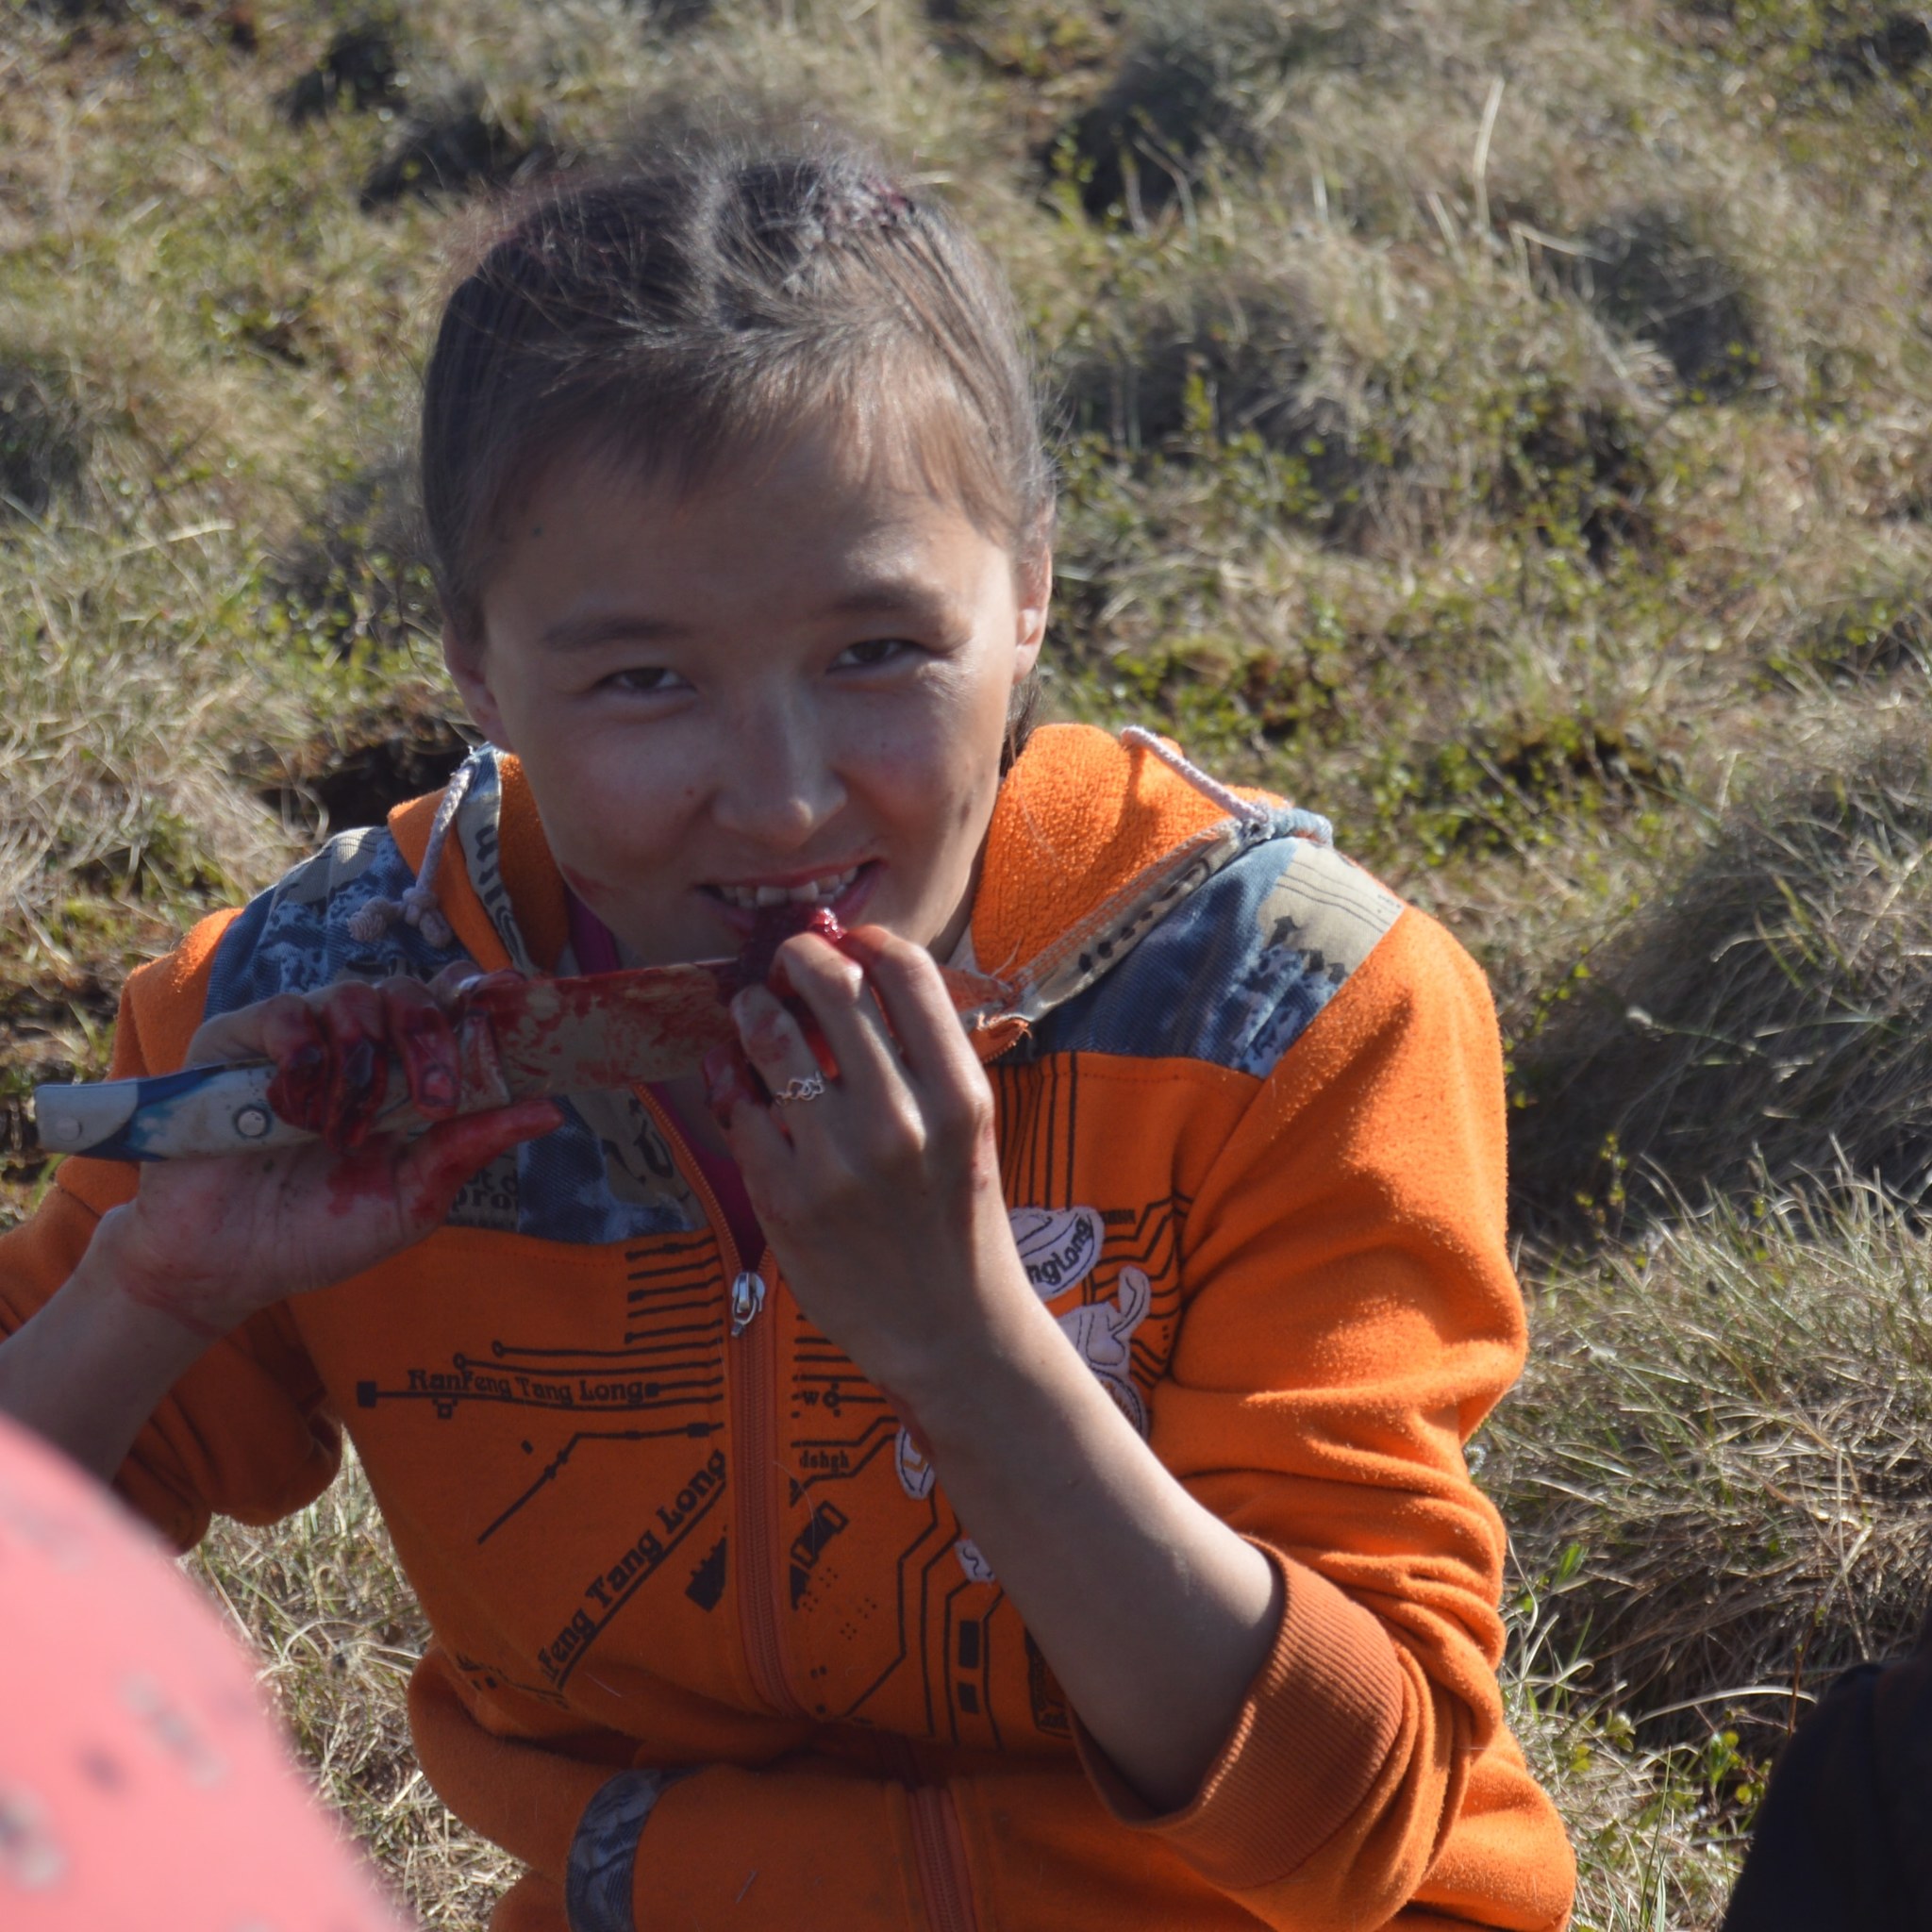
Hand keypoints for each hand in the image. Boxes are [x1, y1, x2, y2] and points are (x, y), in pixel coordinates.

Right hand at [102, 975, 559, 1339]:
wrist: (228, 1265)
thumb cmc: (321, 1232)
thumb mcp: (413, 1197)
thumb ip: (470, 1147)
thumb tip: (549, 1111)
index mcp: (407, 1075)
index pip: (450, 1008)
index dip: (481, 995)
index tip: (511, 994)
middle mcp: (358, 1045)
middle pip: (411, 992)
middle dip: (431, 1037)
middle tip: (431, 1098)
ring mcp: (298, 1038)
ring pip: (353, 996)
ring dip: (362, 1065)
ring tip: (342, 1134)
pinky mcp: (237, 1042)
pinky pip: (284, 1014)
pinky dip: (302, 1057)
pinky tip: (295, 1110)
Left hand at [704, 927, 1034, 1401]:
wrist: (949, 1331)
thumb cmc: (956, 1220)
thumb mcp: (969, 1130)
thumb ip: (924, 1058)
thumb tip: (860, 969)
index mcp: (959, 1096)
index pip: (907, 972)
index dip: (868, 940)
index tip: (850, 943)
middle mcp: (900, 1120)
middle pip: (832, 985)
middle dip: (799, 957)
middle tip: (787, 963)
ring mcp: (837, 1161)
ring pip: (770, 1037)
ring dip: (754, 1009)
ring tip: (755, 1013)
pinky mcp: (784, 1198)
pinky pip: (737, 1105)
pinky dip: (731, 1079)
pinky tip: (739, 1080)